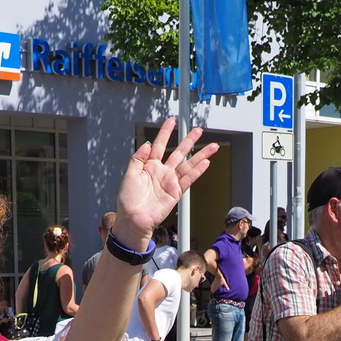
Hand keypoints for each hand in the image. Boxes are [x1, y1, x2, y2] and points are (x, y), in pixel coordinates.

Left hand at [112, 118, 219, 250]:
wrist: (134, 219)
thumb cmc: (128, 200)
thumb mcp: (129, 175)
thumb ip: (138, 158)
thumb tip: (146, 144)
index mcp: (149, 166)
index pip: (159, 145)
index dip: (166, 132)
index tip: (172, 121)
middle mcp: (161, 172)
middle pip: (178, 152)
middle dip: (189, 141)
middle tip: (199, 130)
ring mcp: (170, 182)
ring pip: (188, 164)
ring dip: (200, 155)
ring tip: (212, 146)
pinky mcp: (176, 192)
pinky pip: (188, 179)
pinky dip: (198, 171)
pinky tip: (206, 163)